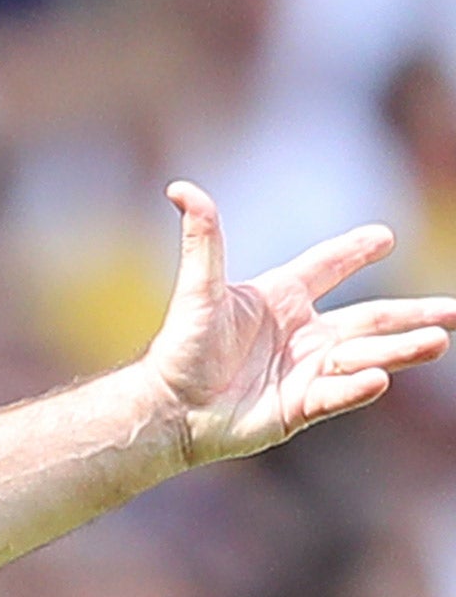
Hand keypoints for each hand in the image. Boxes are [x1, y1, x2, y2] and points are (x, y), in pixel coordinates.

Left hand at [143, 181, 455, 464]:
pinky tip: (379, 379)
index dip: (352, 252)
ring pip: (364, 356)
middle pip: (369, 319)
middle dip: (412, 314)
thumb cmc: (181, 348)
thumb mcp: (199, 290)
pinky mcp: (300, 408)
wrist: (168, 408)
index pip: (326, 267)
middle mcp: (301, 334)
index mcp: (281, 299)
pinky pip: (336, 395)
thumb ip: (203, 240)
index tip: (384, 237)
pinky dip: (357, 387)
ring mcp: (305, 371)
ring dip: (400, 349)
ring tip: (437, 340)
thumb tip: (180, 188)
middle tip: (454, 311)